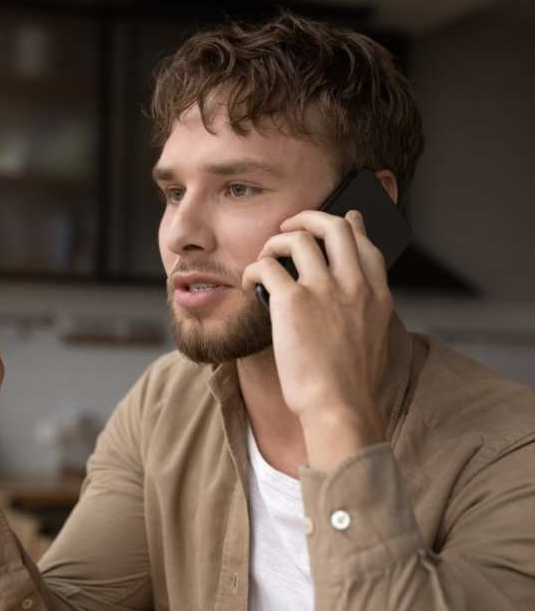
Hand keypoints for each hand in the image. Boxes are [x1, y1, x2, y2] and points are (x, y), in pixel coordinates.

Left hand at [240, 210, 391, 468]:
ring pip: (297, 238)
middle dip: (309, 218)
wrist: (339, 406)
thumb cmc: (349, 386)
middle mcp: (354, 285)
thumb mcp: (373, 341)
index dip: (352, 226)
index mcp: (377, 296)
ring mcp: (324, 290)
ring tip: (265, 256)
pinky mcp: (293, 301)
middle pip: (335, 227)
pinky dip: (253, 269)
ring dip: (275, 242)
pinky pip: (265, 266)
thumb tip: (353, 304)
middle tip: (290, 226)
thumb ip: (365, 314)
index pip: (367, 245)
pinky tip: (247, 282)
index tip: (345, 218)